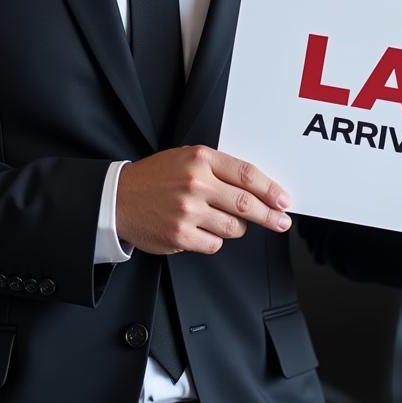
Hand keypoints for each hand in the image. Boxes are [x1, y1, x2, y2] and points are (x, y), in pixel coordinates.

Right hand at [116, 145, 292, 255]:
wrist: (118, 198)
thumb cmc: (156, 177)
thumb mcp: (185, 158)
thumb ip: (218, 169)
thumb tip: (256, 188)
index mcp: (200, 159)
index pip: (246, 174)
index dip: (270, 189)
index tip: (283, 200)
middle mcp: (195, 183)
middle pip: (246, 204)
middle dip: (269, 215)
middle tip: (281, 220)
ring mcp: (187, 211)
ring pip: (233, 228)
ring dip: (236, 228)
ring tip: (222, 220)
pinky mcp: (180, 235)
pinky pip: (214, 244)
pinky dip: (214, 239)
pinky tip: (200, 229)